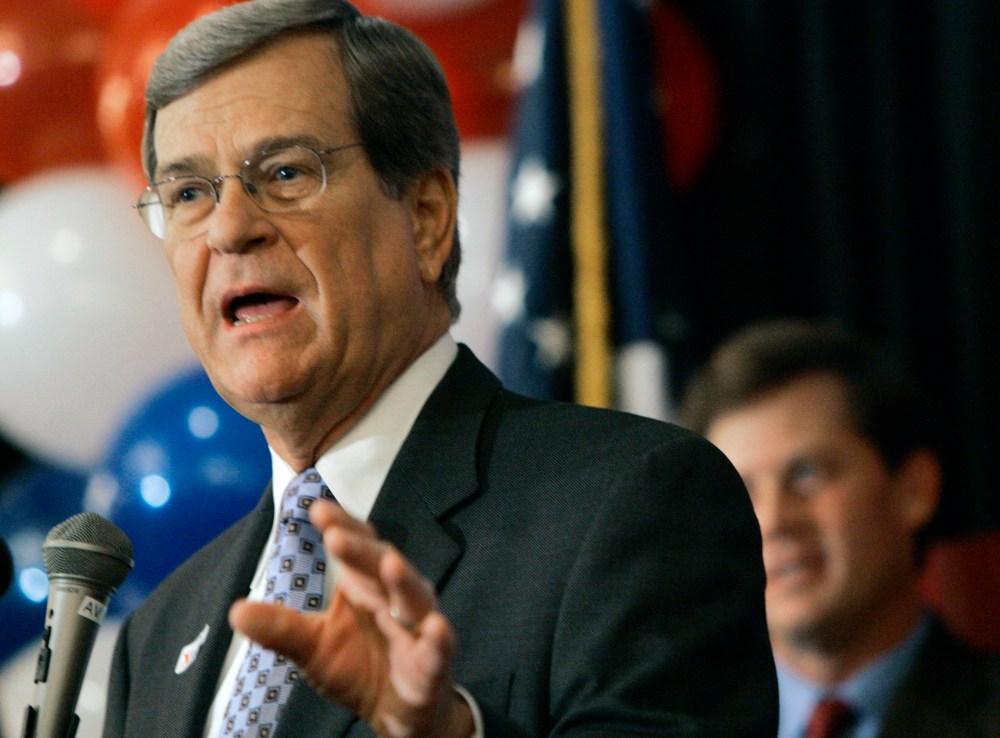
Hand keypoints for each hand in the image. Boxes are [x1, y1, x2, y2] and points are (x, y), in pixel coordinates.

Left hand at [228, 501, 473, 737]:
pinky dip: (439, 640)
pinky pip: (439, 650)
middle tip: (335, 536)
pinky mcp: (433, 663)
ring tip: (390, 564)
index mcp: (366, 584)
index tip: (316, 510)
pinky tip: (437, 628)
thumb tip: (235, 611)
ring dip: (404, 582)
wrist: (395, 712)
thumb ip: (281, 627)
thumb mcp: (312, 646)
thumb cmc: (358, 666)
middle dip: (361, 550)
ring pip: (414, 598)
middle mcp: (396, 596)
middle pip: (382, 564)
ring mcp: (418, 628)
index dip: (341, 525)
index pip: (356, 544)